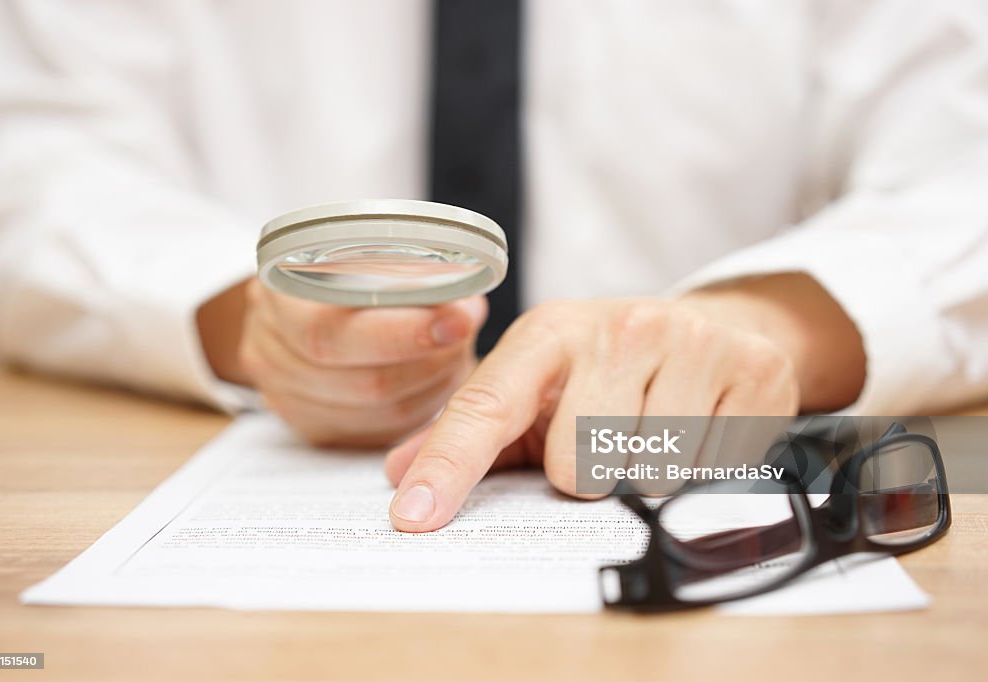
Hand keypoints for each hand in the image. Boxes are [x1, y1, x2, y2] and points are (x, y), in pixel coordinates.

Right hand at [199, 278, 485, 447]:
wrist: (300, 302)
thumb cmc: (345, 269)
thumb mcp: (369, 253)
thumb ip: (412, 274)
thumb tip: (464, 308)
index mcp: (277, 294)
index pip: (332, 330)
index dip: (401, 333)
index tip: (459, 321)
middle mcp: (270, 348)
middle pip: (361, 381)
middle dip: (428, 363)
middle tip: (463, 342)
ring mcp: (285, 393)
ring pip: (377, 412)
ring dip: (429, 386)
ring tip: (453, 355)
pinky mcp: (311, 425)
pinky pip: (375, 432)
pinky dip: (415, 409)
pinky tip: (432, 382)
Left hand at [384, 274, 865, 531]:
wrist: (717, 328)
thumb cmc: (613, 369)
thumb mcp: (540, 386)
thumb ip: (471, 432)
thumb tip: (401, 475)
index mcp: (550, 332)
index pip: (486, 406)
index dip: (447, 466)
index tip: (414, 517)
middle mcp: (619, 328)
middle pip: (576, 468)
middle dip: (587, 475)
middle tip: (609, 438)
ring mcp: (691, 344)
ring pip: (645, 477)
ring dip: (646, 474)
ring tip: (656, 430)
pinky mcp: (753, 372)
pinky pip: (710, 471)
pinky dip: (701, 468)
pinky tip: (701, 429)